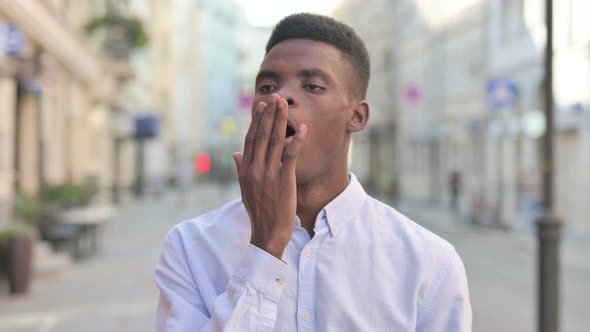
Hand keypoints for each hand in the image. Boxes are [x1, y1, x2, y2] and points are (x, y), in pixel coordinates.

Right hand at [233, 94, 306, 258]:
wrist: (266, 232)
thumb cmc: (258, 211)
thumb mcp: (245, 188)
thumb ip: (241, 169)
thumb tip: (236, 153)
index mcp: (246, 169)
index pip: (251, 139)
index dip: (257, 120)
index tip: (262, 105)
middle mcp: (255, 169)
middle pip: (262, 135)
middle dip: (269, 114)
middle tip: (275, 96)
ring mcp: (269, 174)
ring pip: (275, 141)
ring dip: (281, 121)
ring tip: (285, 104)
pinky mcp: (284, 181)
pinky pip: (290, 156)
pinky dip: (297, 141)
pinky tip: (302, 128)